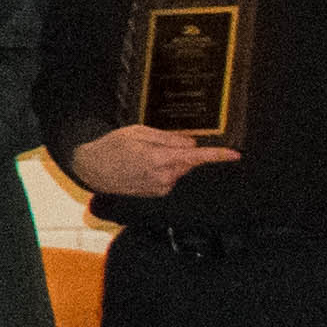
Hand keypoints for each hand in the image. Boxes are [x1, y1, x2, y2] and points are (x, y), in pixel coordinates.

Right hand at [68, 125, 239, 199]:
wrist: (90, 168)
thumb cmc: (112, 146)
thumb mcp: (138, 132)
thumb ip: (167, 138)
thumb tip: (191, 144)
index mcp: (160, 159)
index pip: (196, 157)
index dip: (217, 155)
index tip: (235, 154)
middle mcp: (163, 176)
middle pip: (188, 162)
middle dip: (183, 152)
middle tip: (158, 143)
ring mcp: (159, 187)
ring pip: (179, 170)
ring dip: (171, 161)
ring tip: (144, 155)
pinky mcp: (155, 193)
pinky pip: (169, 178)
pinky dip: (163, 170)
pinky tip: (143, 166)